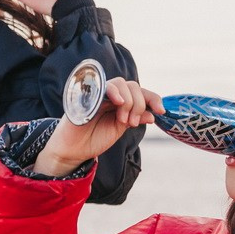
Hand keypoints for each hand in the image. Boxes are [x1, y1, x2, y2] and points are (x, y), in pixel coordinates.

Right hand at [35, 77, 160, 175]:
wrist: (73, 149)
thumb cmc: (95, 138)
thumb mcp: (120, 129)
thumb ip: (135, 118)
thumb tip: (152, 114)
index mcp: (120, 101)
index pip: (140, 92)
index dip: (153, 98)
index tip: (161, 111)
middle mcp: (110, 94)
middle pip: (132, 86)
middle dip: (138, 104)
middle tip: (132, 123)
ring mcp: (98, 93)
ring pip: (120, 84)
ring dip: (128, 102)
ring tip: (123, 121)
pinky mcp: (86, 96)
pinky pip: (102, 86)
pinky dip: (114, 92)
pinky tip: (118, 103)